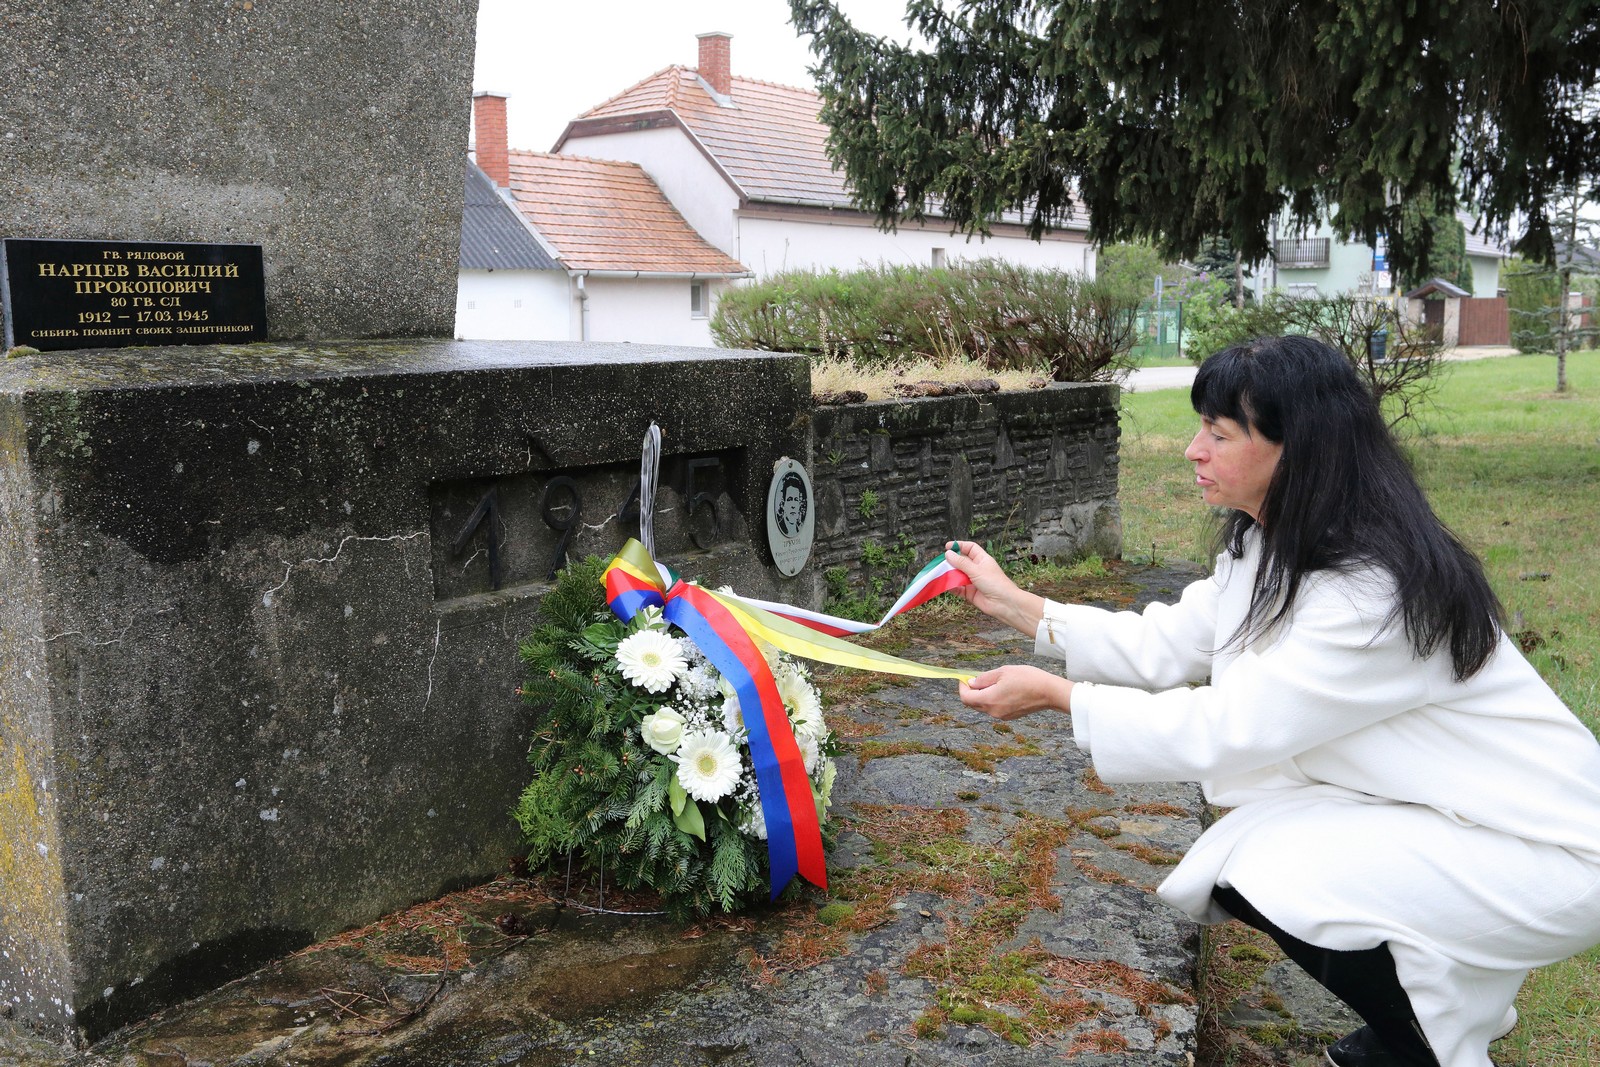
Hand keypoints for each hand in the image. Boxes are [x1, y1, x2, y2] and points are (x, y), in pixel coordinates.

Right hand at [943, 541, 1043, 635]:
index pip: (970, 548)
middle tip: (941, 563)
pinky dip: (952, 587)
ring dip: (950, 575)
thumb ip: (961, 563)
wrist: (1004, 603)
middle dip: (951, 562)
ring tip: (941, 574)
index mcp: (982, 560)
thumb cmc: (995, 583)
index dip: (959, 546)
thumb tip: (948, 554)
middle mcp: (977, 569)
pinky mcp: (970, 593)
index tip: (947, 547)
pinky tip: (947, 586)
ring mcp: (973, 582)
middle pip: (961, 562)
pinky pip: (958, 589)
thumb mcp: (976, 570)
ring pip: (958, 576)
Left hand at [958, 665, 1072, 721]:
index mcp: (989, 700)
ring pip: (984, 706)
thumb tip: (971, 683)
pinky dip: (993, 699)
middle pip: (973, 704)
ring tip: (993, 681)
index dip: (962, 687)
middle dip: (971, 691)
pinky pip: (995, 708)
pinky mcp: (1010, 716)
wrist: (1049, 692)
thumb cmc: (1027, 679)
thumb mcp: (1003, 672)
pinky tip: (1002, 689)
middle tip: (977, 678)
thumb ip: (984, 678)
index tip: (965, 678)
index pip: (965, 698)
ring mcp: (1002, 715)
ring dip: (983, 695)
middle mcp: (993, 711)